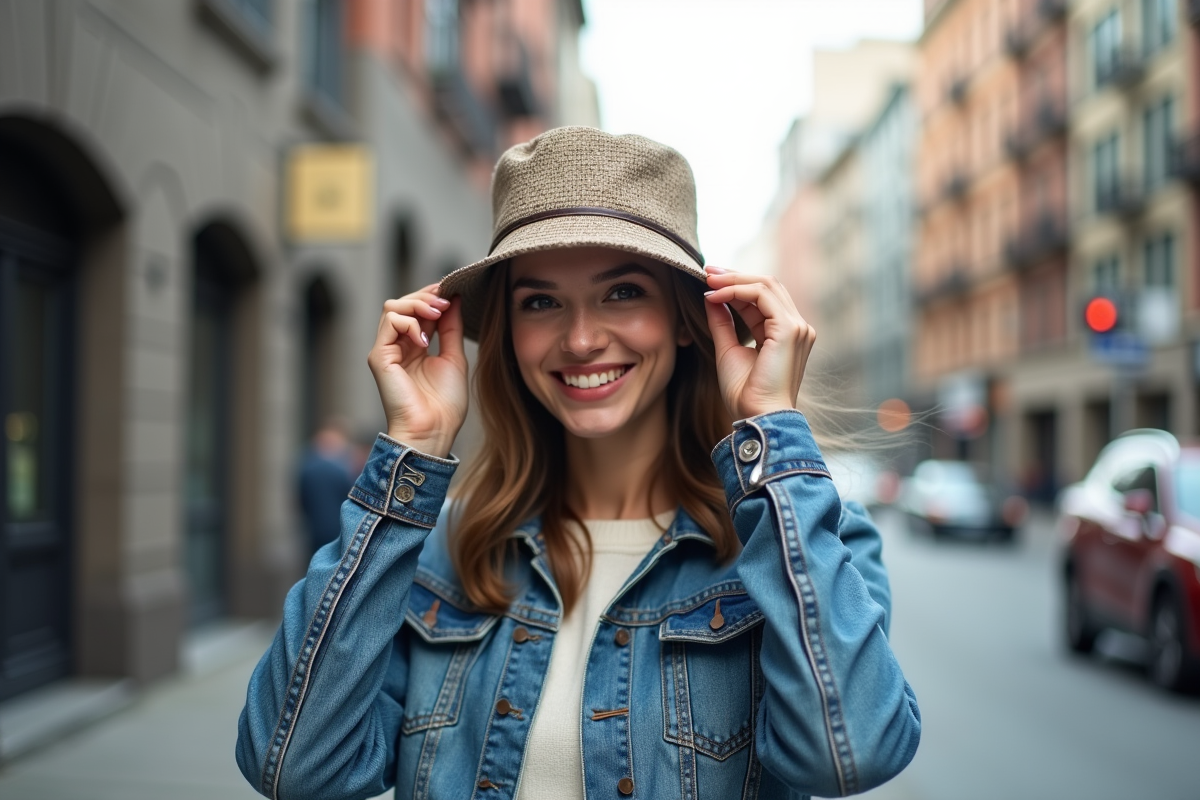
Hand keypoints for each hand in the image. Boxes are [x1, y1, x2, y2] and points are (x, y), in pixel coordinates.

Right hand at [366, 285, 467, 457]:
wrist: (433, 431)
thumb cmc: (445, 404)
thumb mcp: (454, 358)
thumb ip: (452, 328)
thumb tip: (454, 299)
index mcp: (415, 347)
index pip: (418, 310)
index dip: (433, 297)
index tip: (453, 293)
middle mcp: (398, 346)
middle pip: (402, 303)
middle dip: (426, 297)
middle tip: (446, 301)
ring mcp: (387, 350)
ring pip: (392, 307)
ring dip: (417, 304)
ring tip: (438, 314)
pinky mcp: (379, 356)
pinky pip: (390, 323)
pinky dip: (409, 323)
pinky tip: (425, 340)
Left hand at [702, 267, 815, 419]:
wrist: (756, 417)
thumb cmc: (744, 393)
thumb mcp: (728, 350)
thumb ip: (722, 323)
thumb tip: (710, 296)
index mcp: (786, 333)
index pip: (763, 297)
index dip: (736, 285)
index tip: (709, 281)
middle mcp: (797, 327)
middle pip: (768, 285)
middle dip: (735, 276)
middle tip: (707, 272)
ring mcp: (797, 327)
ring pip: (766, 285)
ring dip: (734, 279)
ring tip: (708, 280)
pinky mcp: (790, 329)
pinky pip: (762, 295)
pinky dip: (736, 291)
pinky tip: (715, 295)